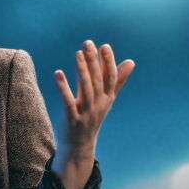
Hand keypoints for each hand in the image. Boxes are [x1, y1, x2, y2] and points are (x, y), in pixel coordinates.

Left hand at [53, 40, 134, 154]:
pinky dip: (63, 87)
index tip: (104, 46)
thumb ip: (116, 80)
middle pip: (97, 80)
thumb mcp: (105, 100)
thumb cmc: (92, 118)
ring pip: (85, 89)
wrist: (79, 145)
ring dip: (82, 70)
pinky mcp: (72, 119)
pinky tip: (58, 73)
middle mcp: (99, 105)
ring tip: (77, 53)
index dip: (108, 62)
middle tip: (88, 43)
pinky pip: (68, 101)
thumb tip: (131, 62)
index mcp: (107, 98)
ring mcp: (86, 113)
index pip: (110, 78)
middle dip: (94, 61)